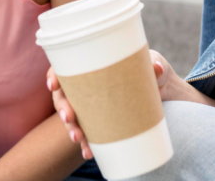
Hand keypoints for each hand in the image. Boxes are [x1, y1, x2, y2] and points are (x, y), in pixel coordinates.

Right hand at [47, 50, 173, 159]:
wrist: (161, 89)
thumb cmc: (149, 68)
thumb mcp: (152, 62)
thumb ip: (154, 64)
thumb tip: (157, 68)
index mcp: (91, 66)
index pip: (64, 68)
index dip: (54, 75)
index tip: (53, 85)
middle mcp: (85, 86)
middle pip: (63, 95)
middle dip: (62, 107)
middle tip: (68, 117)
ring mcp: (90, 106)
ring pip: (71, 118)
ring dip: (71, 129)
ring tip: (78, 138)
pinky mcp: (100, 122)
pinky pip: (88, 135)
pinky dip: (87, 144)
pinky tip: (89, 152)